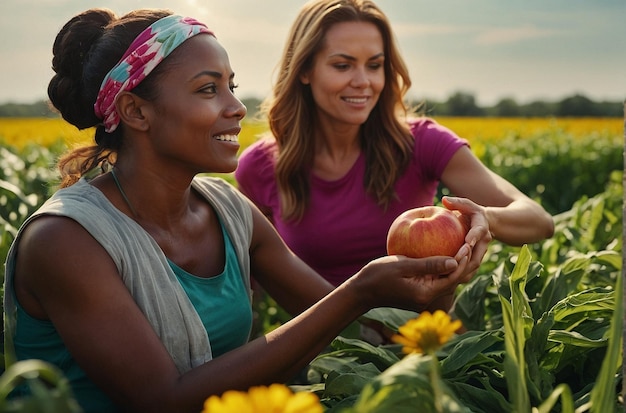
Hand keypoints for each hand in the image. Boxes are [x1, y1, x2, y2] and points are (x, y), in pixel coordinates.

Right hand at [348, 251, 469, 312]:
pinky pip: (437, 280)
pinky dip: (445, 268)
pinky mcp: (420, 293)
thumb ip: (428, 264)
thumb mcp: (402, 265)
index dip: (463, 260)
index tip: (467, 243)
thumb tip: (454, 261)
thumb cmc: (378, 275)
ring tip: (465, 247)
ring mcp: (424, 297)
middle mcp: (428, 298)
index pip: (452, 277)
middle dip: (466, 263)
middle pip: (454, 281)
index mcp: (425, 293)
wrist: (362, 291)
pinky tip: (447, 253)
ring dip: (458, 266)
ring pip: (448, 281)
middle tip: (472, 244)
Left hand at [442, 196, 491, 281]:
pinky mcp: (474, 262)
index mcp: (482, 227)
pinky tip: (443, 279)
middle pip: (476, 256)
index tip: (466, 242)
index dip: (473, 237)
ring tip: (445, 275)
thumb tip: (445, 200)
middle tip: (450, 265)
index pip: (479, 232)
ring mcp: (480, 254)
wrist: (481, 225)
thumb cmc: (469, 213)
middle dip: (464, 261)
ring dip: (460, 272)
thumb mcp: (465, 205)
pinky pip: (467, 272)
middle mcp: (483, 242)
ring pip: (472, 266)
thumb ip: (457, 202)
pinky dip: (457, 276)